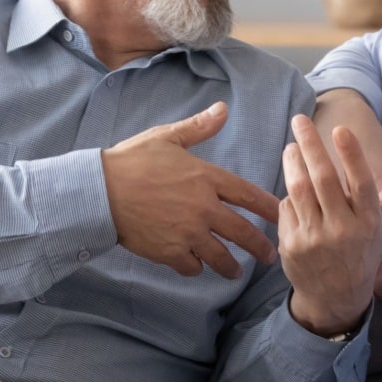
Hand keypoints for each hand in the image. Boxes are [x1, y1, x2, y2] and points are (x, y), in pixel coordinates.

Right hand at [101, 102, 279, 278]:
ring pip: (221, 256)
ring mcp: (188, 233)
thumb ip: (199, 127)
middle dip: (260, 247)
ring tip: (236, 272)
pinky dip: (197, 269)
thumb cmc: (131, 160)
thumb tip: (222, 109)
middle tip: (270, 256)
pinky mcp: (169, 252)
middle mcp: (204, 208)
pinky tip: (198, 267)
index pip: (250, 196)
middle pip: (243, 233)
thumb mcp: (167, 138)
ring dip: (231, 266)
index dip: (270, 208)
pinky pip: (192, 267)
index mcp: (207, 178)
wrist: (99, 191)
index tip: (283, 216)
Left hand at [281, 115, 381, 335]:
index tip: (341, 129)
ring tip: (291, 145)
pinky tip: (290, 181)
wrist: (336, 298)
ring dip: (293, 163)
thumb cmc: (363, 252)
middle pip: (324, 180)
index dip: (351, 156)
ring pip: (300, 190)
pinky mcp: (293, 245)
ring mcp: (316, 238)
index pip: (361, 183)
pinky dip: (288, 193)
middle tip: (301, 120)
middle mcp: (343, 230)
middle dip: (311, 146)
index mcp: (369, 222)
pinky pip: (287, 208)